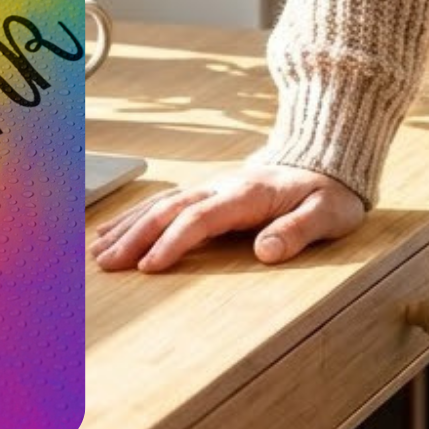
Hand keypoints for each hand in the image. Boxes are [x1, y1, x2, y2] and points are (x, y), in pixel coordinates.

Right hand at [92, 165, 367, 273]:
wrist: (329, 161)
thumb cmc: (329, 194)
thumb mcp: (328, 214)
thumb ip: (298, 230)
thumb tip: (265, 251)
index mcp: (248, 193)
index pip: (201, 217)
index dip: (174, 241)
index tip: (149, 267)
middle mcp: (223, 186)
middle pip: (171, 209)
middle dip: (136, 235)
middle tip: (107, 265)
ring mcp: (214, 185)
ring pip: (163, 203)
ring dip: (130, 225)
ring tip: (99, 252)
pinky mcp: (210, 191)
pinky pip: (167, 202)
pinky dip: (138, 215)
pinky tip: (116, 230)